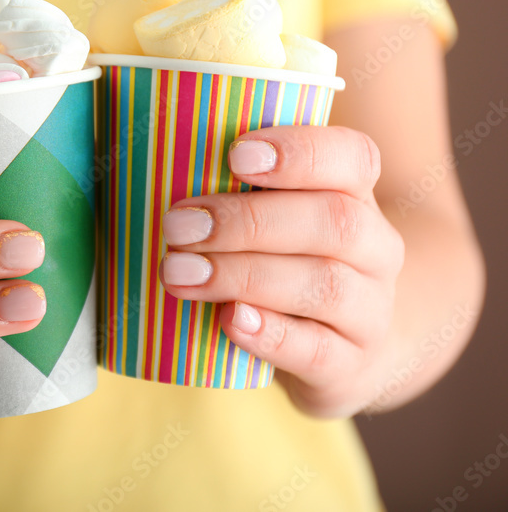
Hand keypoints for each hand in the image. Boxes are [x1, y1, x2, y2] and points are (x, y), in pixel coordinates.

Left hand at [160, 126, 404, 416]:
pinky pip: (318, 350)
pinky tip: (229, 319)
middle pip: (333, 222)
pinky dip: (270, 334)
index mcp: (357, 196)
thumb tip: (141, 163)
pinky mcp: (351, 366)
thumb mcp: (274, 218)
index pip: (353, 158)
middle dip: (246, 221)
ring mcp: (370, 311)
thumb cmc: (288, 264)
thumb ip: (232, 190)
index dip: (300, 151)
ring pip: (322, 284)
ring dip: (241, 274)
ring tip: (177, 272)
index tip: (235, 154)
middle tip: (177, 224)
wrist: (348, 351)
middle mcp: (377, 249)